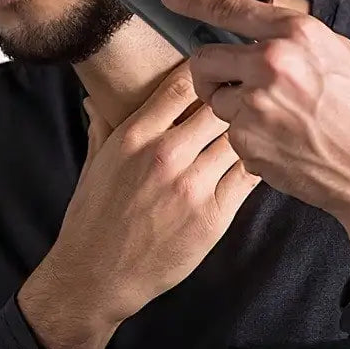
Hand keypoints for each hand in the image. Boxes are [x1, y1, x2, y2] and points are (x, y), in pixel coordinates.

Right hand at [45, 60, 260, 325]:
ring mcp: (191, 186)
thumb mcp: (94, 163)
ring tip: (254, 128)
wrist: (97, 276)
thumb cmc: (93, 217)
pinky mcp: (213, 216)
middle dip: (231, 100)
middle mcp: (165, 155)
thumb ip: (102, 124)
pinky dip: (254, 164)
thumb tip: (96, 97)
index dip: (203, 72)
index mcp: (135, 135)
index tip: (213, 72)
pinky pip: (248, 177)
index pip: (181, 84)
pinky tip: (256, 159)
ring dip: (246, 131)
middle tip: (242, 99)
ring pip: (237, 138)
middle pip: (218, 107)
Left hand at [159, 0, 349, 278]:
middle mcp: (271, 64)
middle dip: (211, 73)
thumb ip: (295, 39)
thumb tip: (260, 30)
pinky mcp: (247, 142)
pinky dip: (248, 139)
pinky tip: (282, 143)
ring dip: (234, 109)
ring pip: (215, 100)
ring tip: (277, 121)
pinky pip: (230, 133)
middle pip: (203, 59)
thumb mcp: (341, 56)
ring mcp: (255, 105)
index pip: (229, 8)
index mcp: (296, 36)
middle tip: (232, 85)